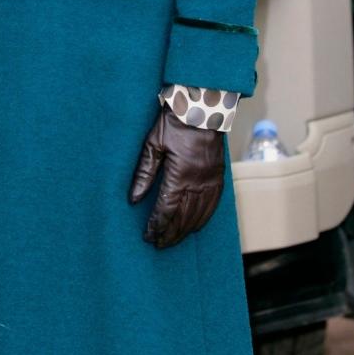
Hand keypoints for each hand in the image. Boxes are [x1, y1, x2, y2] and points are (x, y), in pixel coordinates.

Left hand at [128, 105, 224, 248]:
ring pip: (198, 214)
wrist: (202, 110)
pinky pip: (213, 205)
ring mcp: (210, 181)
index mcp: (180, 175)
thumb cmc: (174, 125)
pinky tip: (195, 227)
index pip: (166, 209)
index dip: (157, 225)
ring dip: (185, 230)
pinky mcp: (218, 178)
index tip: (148, 236)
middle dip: (170, 233)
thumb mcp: (153, 145)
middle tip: (159, 244)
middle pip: (182, 217)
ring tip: (173, 240)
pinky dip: (203, 219)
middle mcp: (198, 182)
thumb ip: (144, 173)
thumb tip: (134, 199)